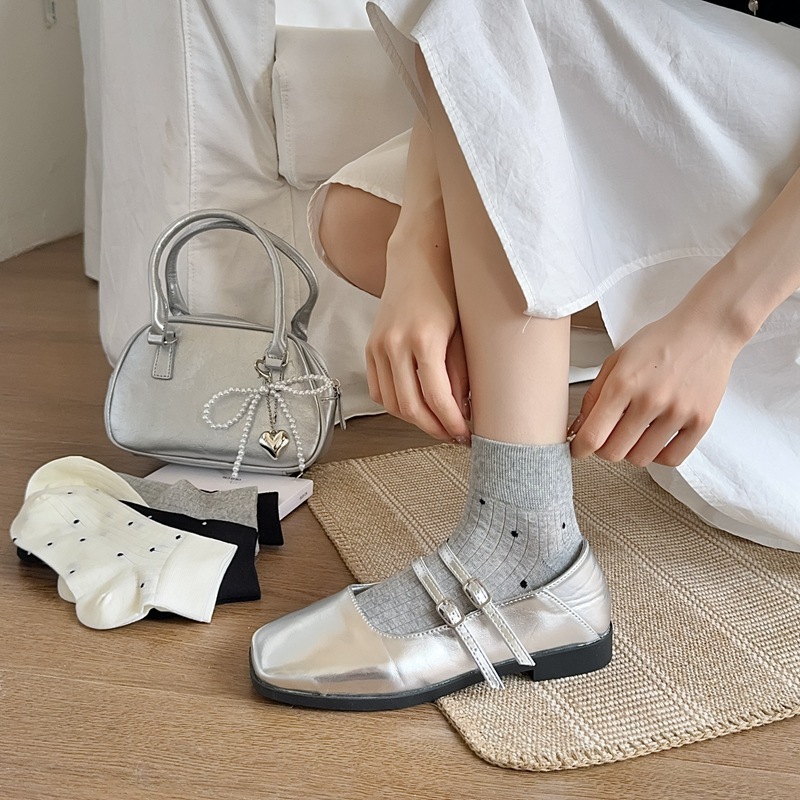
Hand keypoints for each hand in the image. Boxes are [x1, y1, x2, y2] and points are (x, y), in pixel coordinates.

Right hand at [365, 242, 470, 442]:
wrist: (417, 260)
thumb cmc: (448, 291)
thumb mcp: (463, 331)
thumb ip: (461, 372)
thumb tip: (463, 410)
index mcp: (424, 339)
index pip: (436, 397)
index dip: (451, 422)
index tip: (465, 433)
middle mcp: (395, 344)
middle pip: (411, 407)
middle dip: (434, 428)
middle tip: (453, 436)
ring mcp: (378, 346)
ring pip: (391, 403)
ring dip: (415, 421)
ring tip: (437, 424)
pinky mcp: (370, 347)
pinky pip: (378, 389)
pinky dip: (395, 405)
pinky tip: (416, 407)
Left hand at [569, 309, 743, 466]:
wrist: (706, 330)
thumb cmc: (660, 341)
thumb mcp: (616, 360)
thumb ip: (594, 395)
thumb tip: (579, 427)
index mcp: (623, 383)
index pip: (592, 436)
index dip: (580, 448)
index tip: (579, 449)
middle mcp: (650, 400)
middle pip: (613, 452)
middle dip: (603, 448)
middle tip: (607, 436)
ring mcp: (678, 413)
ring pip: (640, 459)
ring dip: (631, 451)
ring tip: (634, 433)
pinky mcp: (701, 421)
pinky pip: (672, 459)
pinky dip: (658, 455)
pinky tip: (655, 439)